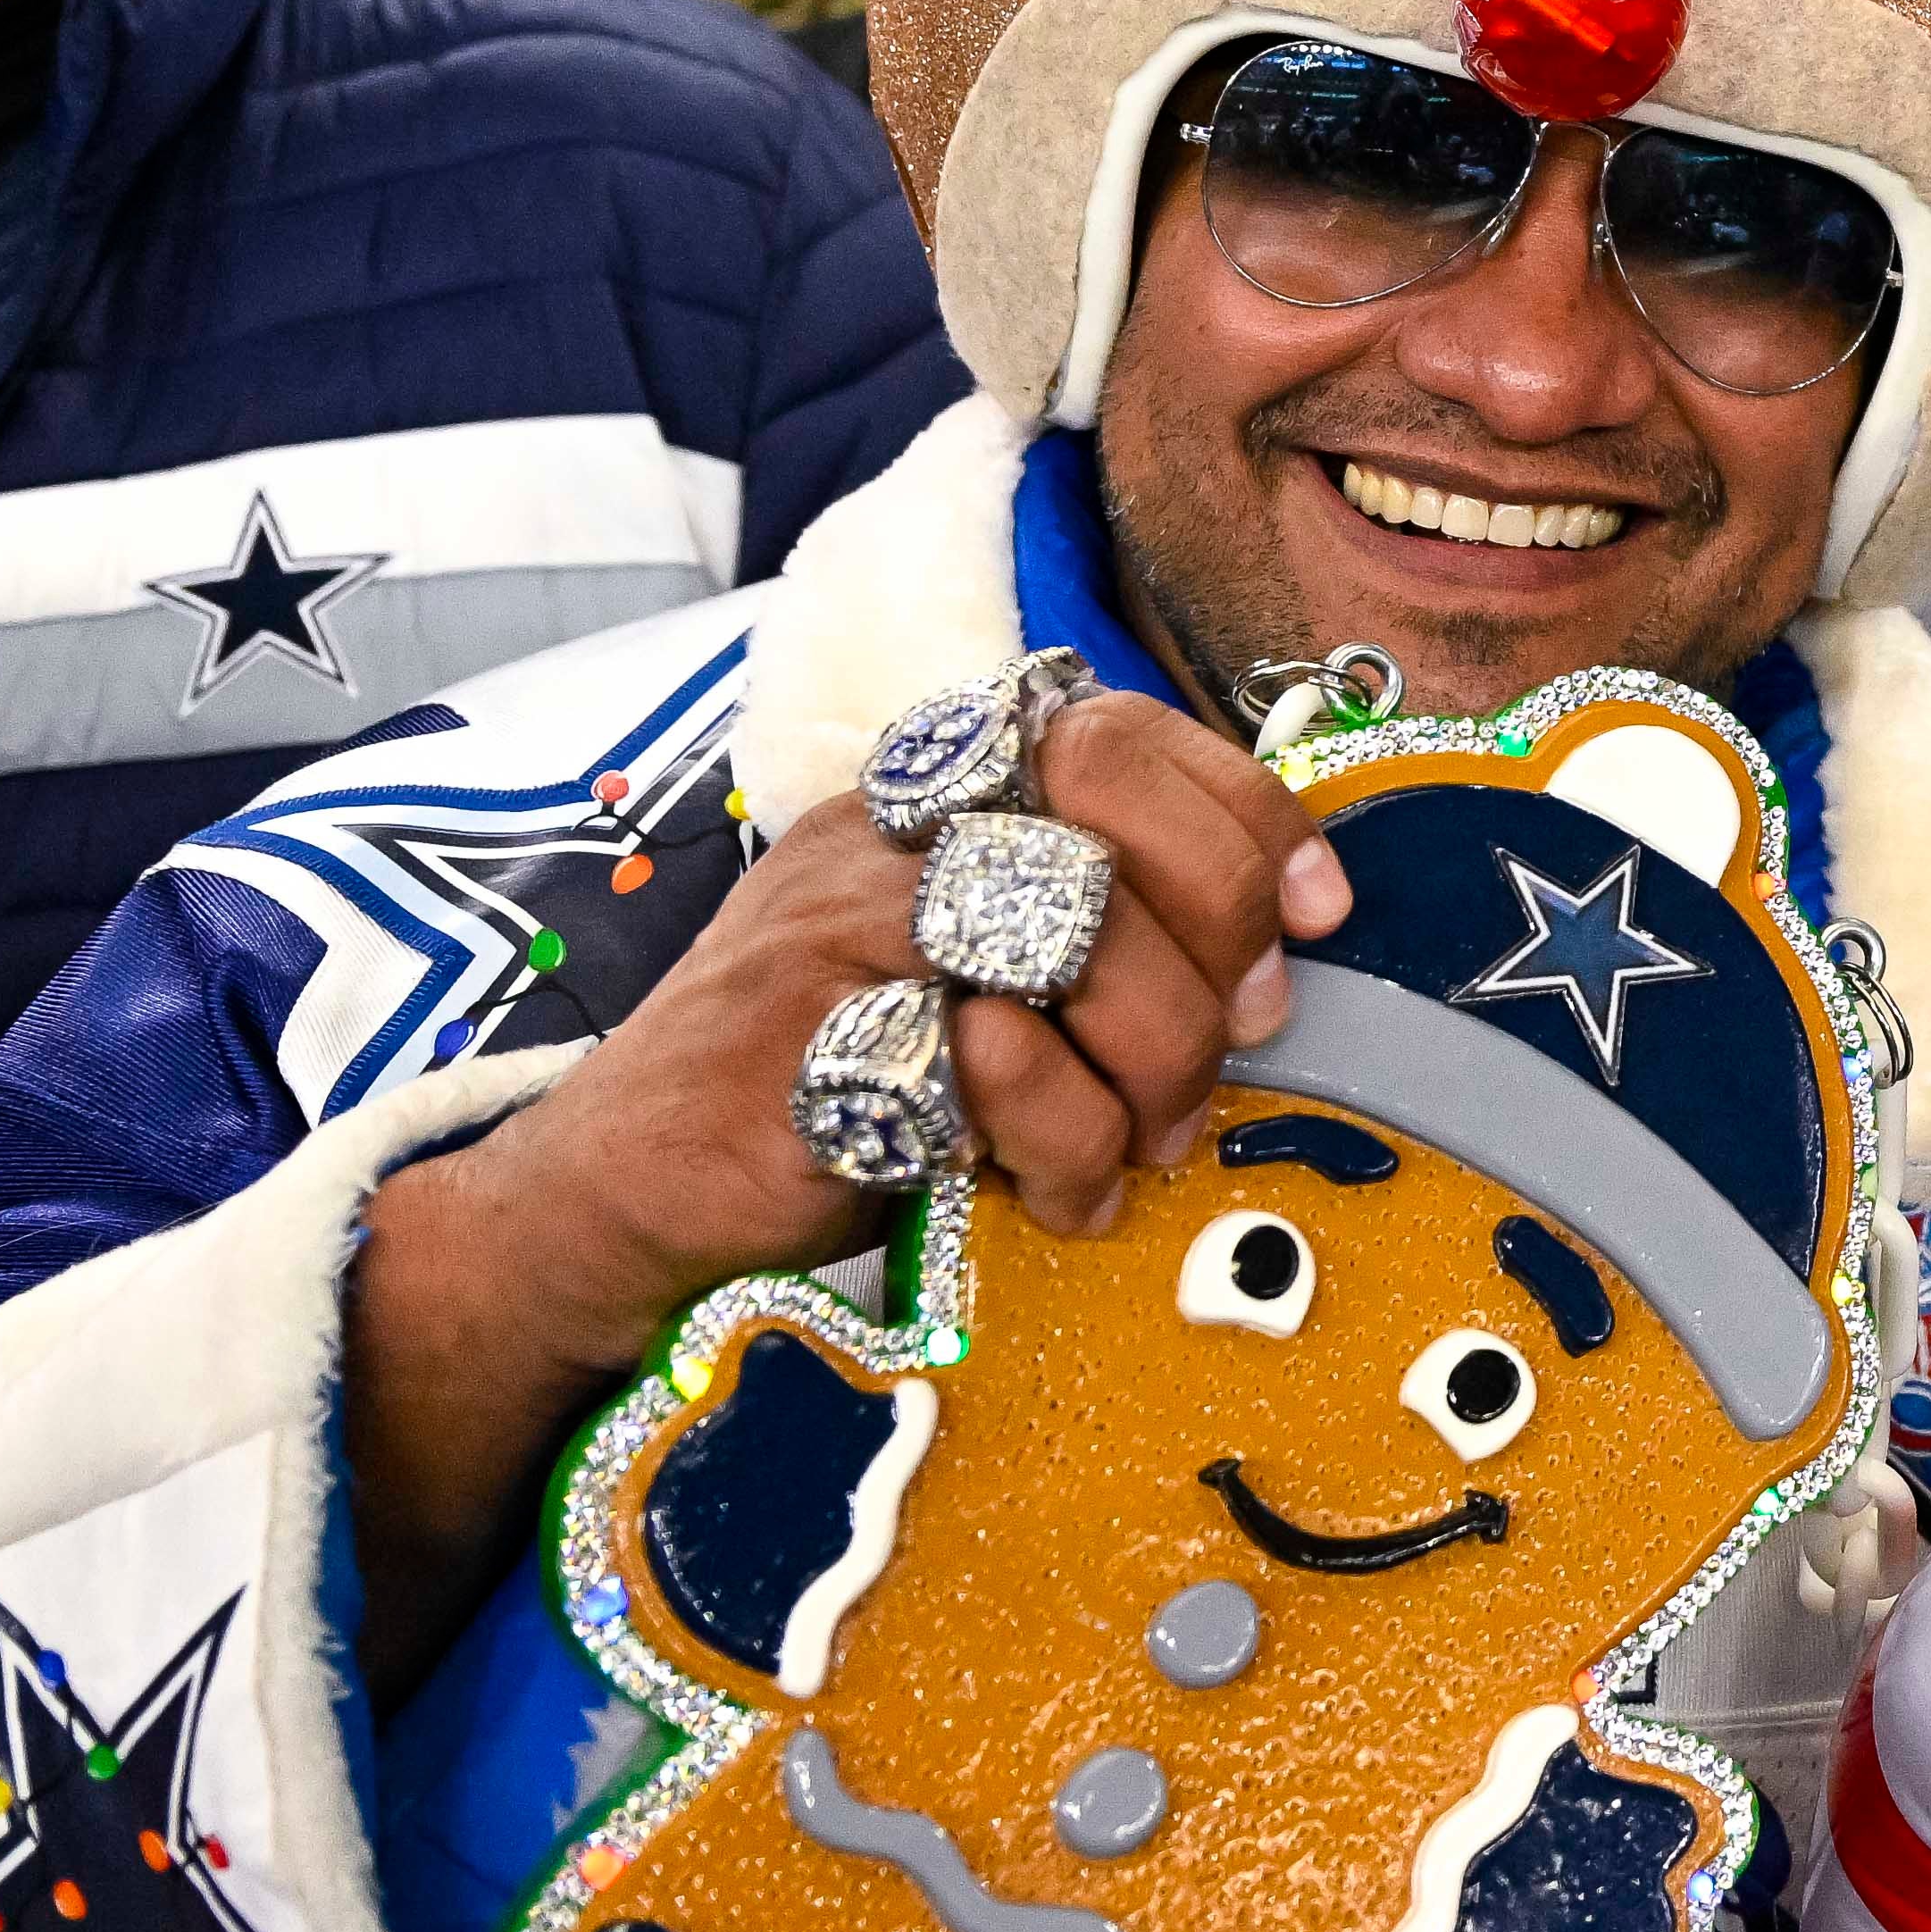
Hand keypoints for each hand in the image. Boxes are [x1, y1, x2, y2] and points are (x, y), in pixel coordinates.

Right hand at [346, 691, 1347, 1674]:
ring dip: (1158, 1056)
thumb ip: (1087, 929)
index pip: (1119, 732)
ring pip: (1077, 937)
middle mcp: (885, 832)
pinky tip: (1061, 1193)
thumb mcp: (958, 973)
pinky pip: (1004, 1070)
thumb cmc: (819, 1083)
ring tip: (1144, 1139)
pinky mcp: (815, 1041)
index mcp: (928, 794)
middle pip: (1116, 813)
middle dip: (1217, 933)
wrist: (615, 1199)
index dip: (1245, 812)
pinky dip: (1070, 1142)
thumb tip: (1272, 946)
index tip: (1315, 910)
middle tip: (1240, 1038)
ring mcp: (840, 927)